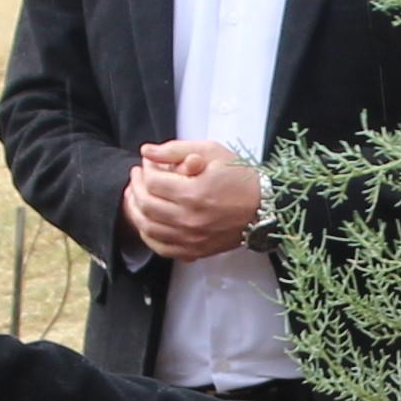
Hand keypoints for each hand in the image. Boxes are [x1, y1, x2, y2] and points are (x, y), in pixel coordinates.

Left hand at [124, 139, 264, 264]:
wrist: (264, 207)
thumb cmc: (241, 177)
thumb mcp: (212, 152)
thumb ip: (175, 150)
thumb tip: (147, 152)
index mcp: (193, 194)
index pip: (152, 182)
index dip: (145, 169)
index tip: (147, 162)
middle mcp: (189, 220)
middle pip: (145, 205)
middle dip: (136, 186)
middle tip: (138, 176)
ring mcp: (191, 239)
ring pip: (148, 228)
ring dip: (136, 210)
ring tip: (137, 196)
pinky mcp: (195, 250)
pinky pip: (161, 248)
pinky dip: (148, 235)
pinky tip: (147, 221)